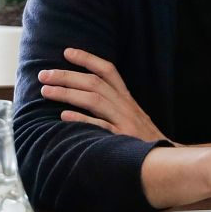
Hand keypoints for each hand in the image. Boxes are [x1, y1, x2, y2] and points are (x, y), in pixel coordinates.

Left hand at [39, 48, 168, 141]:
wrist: (167, 159)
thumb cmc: (144, 140)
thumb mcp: (131, 117)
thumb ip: (112, 106)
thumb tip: (84, 97)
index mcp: (126, 99)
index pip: (108, 70)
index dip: (88, 58)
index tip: (67, 52)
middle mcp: (125, 105)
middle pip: (94, 83)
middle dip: (67, 76)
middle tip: (43, 75)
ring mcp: (125, 121)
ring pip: (94, 99)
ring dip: (67, 93)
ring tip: (46, 91)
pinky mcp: (124, 138)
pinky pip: (100, 125)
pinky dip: (82, 119)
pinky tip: (64, 116)